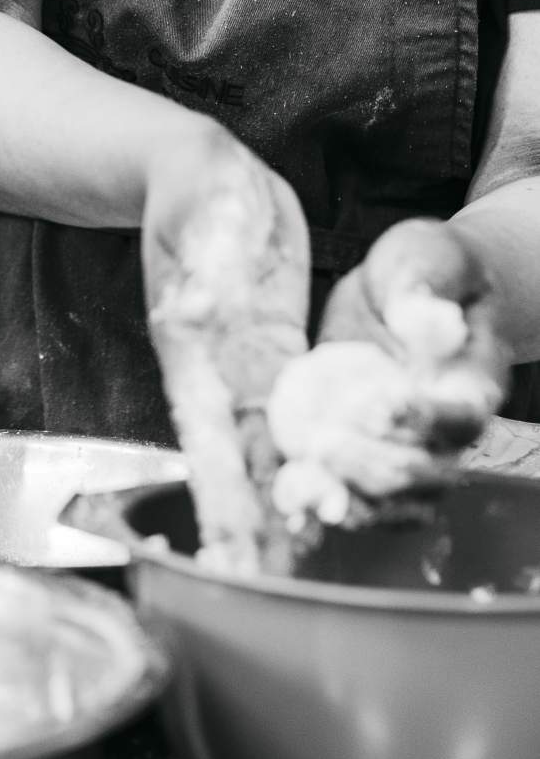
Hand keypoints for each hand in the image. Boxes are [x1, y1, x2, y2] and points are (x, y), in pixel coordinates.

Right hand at [143, 126, 310, 569]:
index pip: (206, 437)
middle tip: (262, 588)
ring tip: (289, 568)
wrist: (204, 174)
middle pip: (234, 461)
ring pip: (263, 450)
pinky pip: (290, 418)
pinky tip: (313, 498)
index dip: (221, 496)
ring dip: (274, 505)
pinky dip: (298, 462)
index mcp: (191, 349)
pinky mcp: (272, 353)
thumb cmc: (194, 190)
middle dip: (247, 526)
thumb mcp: (194, 218)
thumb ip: (194, 269)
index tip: (230, 553)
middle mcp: (214, 372)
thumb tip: (189, 312)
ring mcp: (244, 366)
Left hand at [266, 219, 508, 523]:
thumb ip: (425, 284)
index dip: (422, 420)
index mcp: (472, 383)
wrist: (411, 287)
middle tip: (324, 440)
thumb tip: (418, 315)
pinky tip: (287, 497)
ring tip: (302, 482)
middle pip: (428, 475)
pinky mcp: (365, 452)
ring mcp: (408, 449)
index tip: (377, 399)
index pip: (460, 418)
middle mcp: (447, 431)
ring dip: (351, 501)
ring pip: (395, 504)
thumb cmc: (429, 267)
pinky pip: (353, 496)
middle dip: (376, 467)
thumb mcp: (429, 254)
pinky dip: (321, 503)